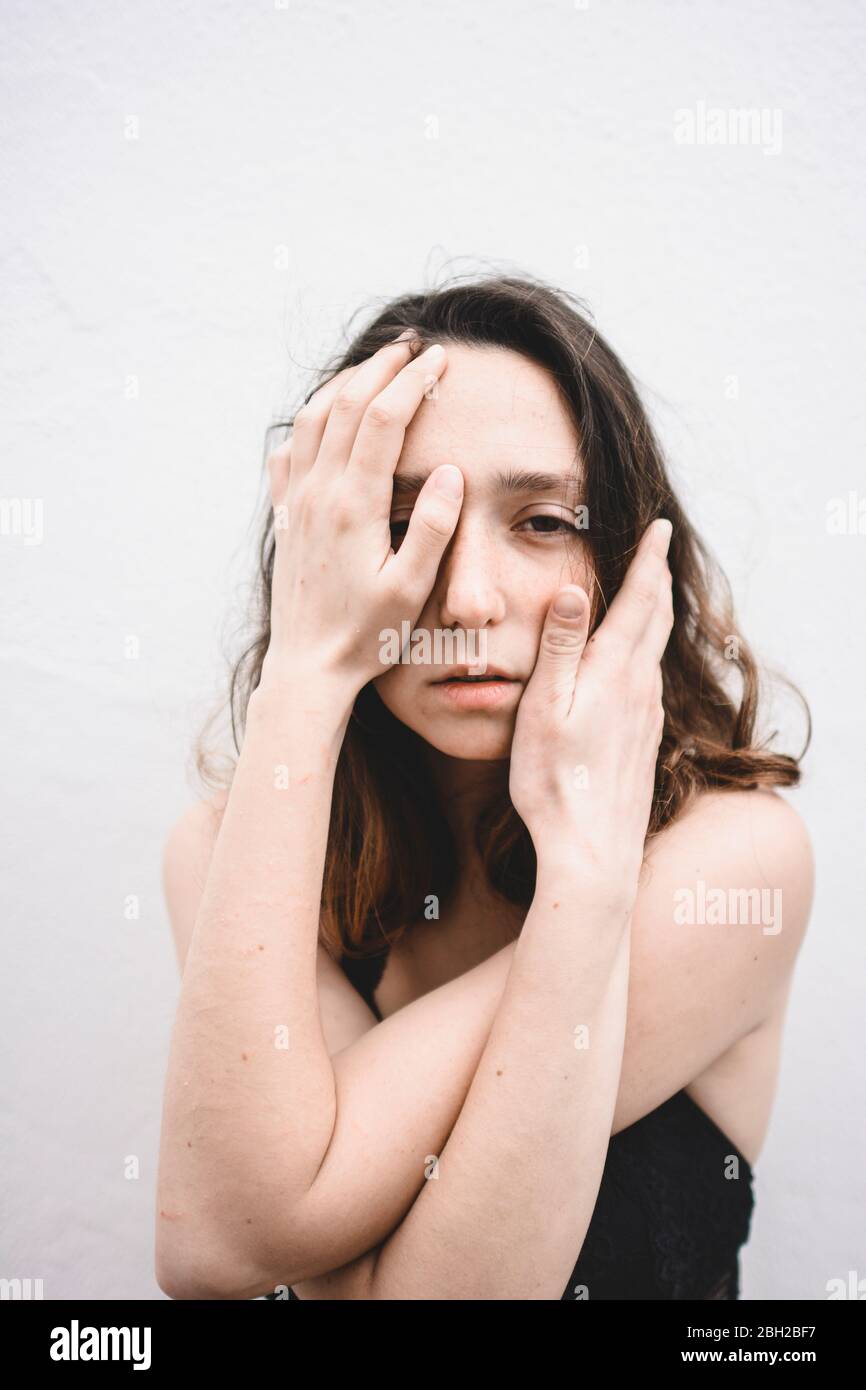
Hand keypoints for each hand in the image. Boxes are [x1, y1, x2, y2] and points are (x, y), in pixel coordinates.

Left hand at [261, 338, 464, 696]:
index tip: (439, 360)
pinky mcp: (286, 516)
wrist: (308, 666)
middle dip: (382, 367)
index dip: (413, 381)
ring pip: (313, 417)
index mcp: (355, 504)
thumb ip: (435, 528)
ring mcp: (297, 501)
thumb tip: (451, 471)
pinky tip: (324, 417)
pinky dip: (310, 419)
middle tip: (413, 346)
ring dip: (346, 383)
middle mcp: (319, 492)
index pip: (384, 419)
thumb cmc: (366, 635)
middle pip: (347, 403)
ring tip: (376, 367)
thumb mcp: (412, 588)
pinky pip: (288, 449)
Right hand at [508, 519, 673, 888]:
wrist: (592, 850)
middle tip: (656, 546)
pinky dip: (646, 650)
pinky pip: (651, 678)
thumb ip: (558, 648)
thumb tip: (570, 588)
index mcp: (615, 671)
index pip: (640, 599)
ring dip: (654, 613)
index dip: (648, 558)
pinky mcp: (646, 739)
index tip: (657, 525)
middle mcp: (641, 688)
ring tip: (648, 592)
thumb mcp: (543, 709)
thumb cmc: (555, 782)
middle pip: (657, 618)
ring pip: (656, 649)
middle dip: (657, 577)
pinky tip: (635, 662)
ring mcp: (647, 715)